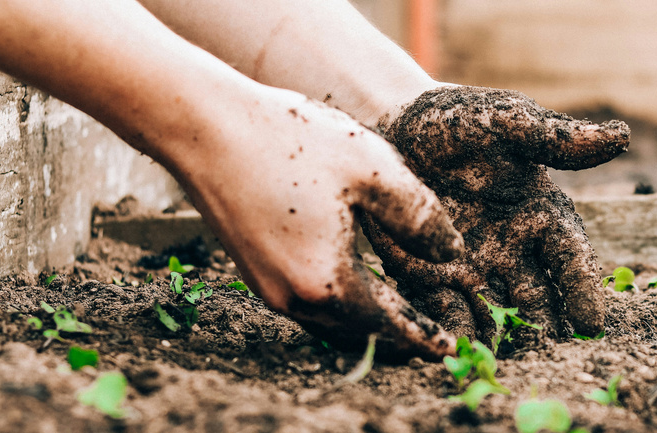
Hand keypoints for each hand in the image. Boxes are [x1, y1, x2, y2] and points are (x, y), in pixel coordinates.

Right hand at [165, 86, 463, 358]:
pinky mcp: (253, 271)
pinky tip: (355, 286)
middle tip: (432, 340)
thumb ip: (420, 217)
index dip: (424, 337)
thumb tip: (452, 254)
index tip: (450, 350)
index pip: (390, 324)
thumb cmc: (291, 141)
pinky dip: (339, 306)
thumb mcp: (373, 170)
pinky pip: (308, 305)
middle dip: (398, 339)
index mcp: (329, 282)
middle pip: (359, 333)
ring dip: (367, 325)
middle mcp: (294, 298)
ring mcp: (268, 288)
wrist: (204, 127)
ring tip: (400, 318)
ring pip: (331, 323)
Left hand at [364, 85, 629, 346]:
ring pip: (496, 314)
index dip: (582, 289)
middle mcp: (514, 250)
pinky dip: (453, 333)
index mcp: (542, 215)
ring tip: (505, 367)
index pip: (571, 259)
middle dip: (546, 330)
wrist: (393, 125)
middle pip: (538, 299)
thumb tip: (621, 136)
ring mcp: (474, 268)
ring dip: (503, 341)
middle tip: (551, 359)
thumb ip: (555, 137)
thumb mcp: (505, 121)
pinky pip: (446, 312)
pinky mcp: (431, 278)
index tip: (592, 323)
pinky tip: (454, 353)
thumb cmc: (459, 120)